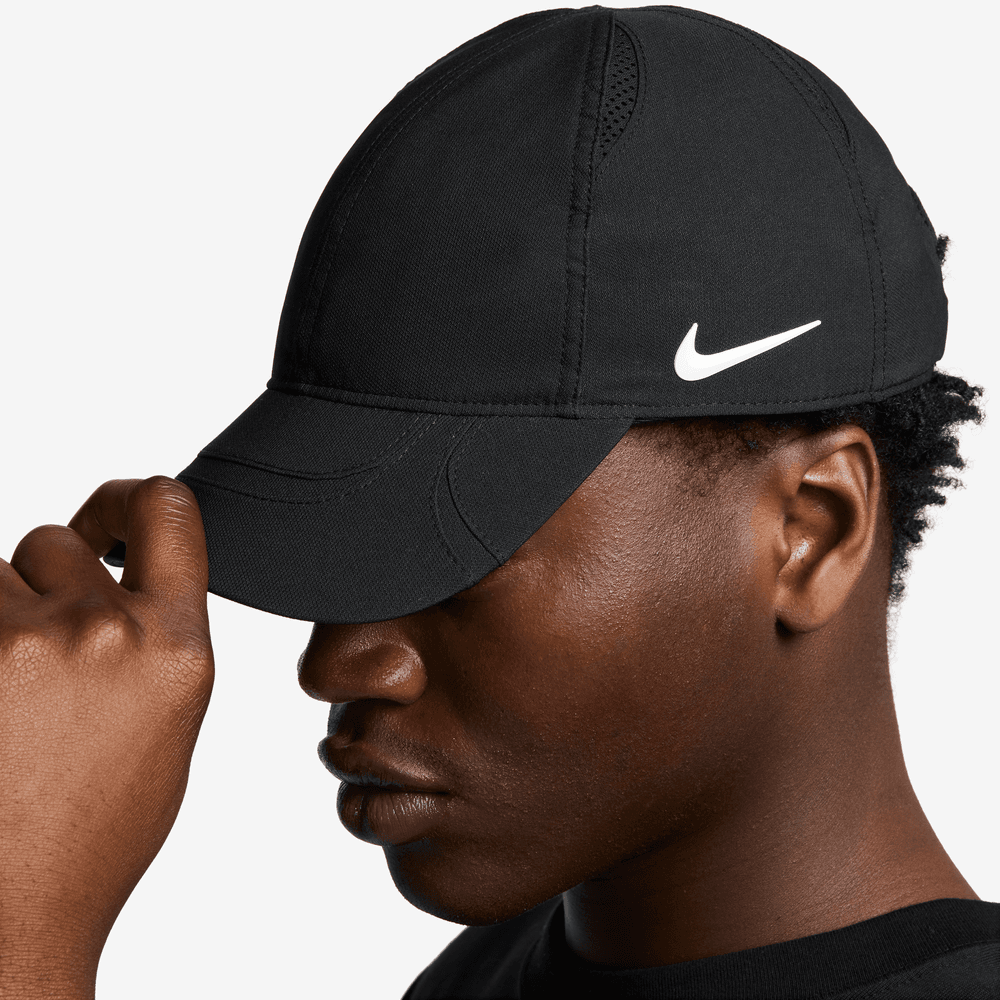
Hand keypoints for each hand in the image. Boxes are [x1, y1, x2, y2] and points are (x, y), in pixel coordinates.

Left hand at [0, 477, 213, 996]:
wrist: (9, 914)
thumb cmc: (87, 833)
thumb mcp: (165, 723)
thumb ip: (154, 637)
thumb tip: (118, 576)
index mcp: (174, 648)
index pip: (168, 509)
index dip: (133, 497)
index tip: (113, 517)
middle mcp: (104, 631)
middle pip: (56, 543)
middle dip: (42, 587)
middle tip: (32, 664)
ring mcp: (20, 640)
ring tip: (2, 693)